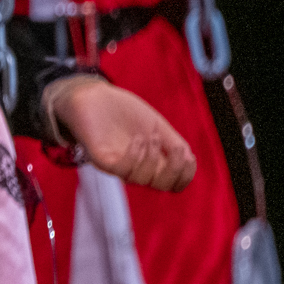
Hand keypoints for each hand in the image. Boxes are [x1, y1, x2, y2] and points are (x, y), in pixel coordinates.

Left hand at [48, 77, 194, 190]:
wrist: (95, 96)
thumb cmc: (125, 112)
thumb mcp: (157, 126)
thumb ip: (173, 142)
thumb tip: (188, 159)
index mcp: (153, 161)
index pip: (173, 184)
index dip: (185, 176)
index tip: (188, 156)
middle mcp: (137, 167)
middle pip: (162, 186)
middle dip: (174, 169)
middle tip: (175, 148)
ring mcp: (119, 165)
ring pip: (142, 180)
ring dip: (152, 158)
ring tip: (149, 136)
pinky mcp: (102, 159)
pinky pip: (121, 170)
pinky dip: (134, 156)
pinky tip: (137, 140)